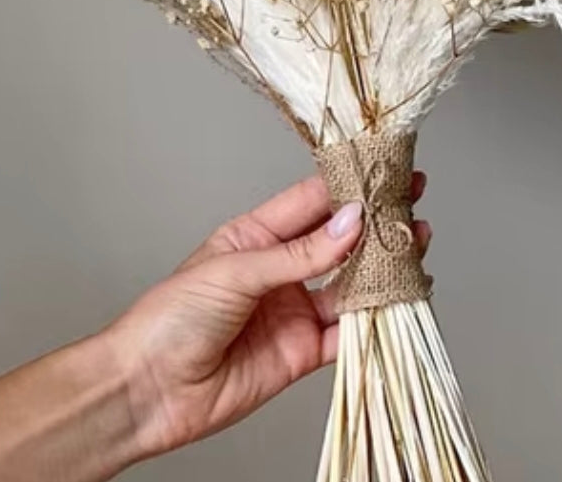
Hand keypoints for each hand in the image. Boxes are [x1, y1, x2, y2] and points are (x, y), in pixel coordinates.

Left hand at [106, 170, 429, 457]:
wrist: (145, 391)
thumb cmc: (170, 319)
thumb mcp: (236, 271)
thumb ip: (299, 253)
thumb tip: (351, 222)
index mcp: (256, 236)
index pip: (312, 201)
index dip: (349, 185)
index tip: (384, 170)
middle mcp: (279, 270)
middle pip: (338, 241)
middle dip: (376, 224)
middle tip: (413, 205)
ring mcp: (292, 311)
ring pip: (349, 285)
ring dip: (382, 269)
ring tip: (416, 247)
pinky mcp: (300, 353)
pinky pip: (345, 333)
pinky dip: (373, 321)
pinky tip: (396, 302)